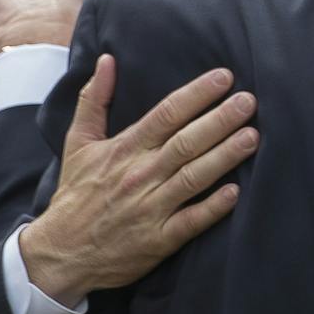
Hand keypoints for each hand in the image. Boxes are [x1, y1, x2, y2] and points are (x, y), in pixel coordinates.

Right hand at [18, 55, 258, 306]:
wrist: (61, 253)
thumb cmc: (76, 194)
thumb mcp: (78, 143)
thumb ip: (94, 99)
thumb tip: (107, 59)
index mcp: (124, 149)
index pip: (166, 114)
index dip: (197, 94)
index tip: (225, 77)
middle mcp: (140, 175)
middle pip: (186, 142)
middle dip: (220, 120)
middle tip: (249, 101)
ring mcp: (150, 209)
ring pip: (193, 177)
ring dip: (225, 156)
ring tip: (253, 137)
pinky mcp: (158, 240)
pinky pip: (191, 221)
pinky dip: (213, 207)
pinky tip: (236, 192)